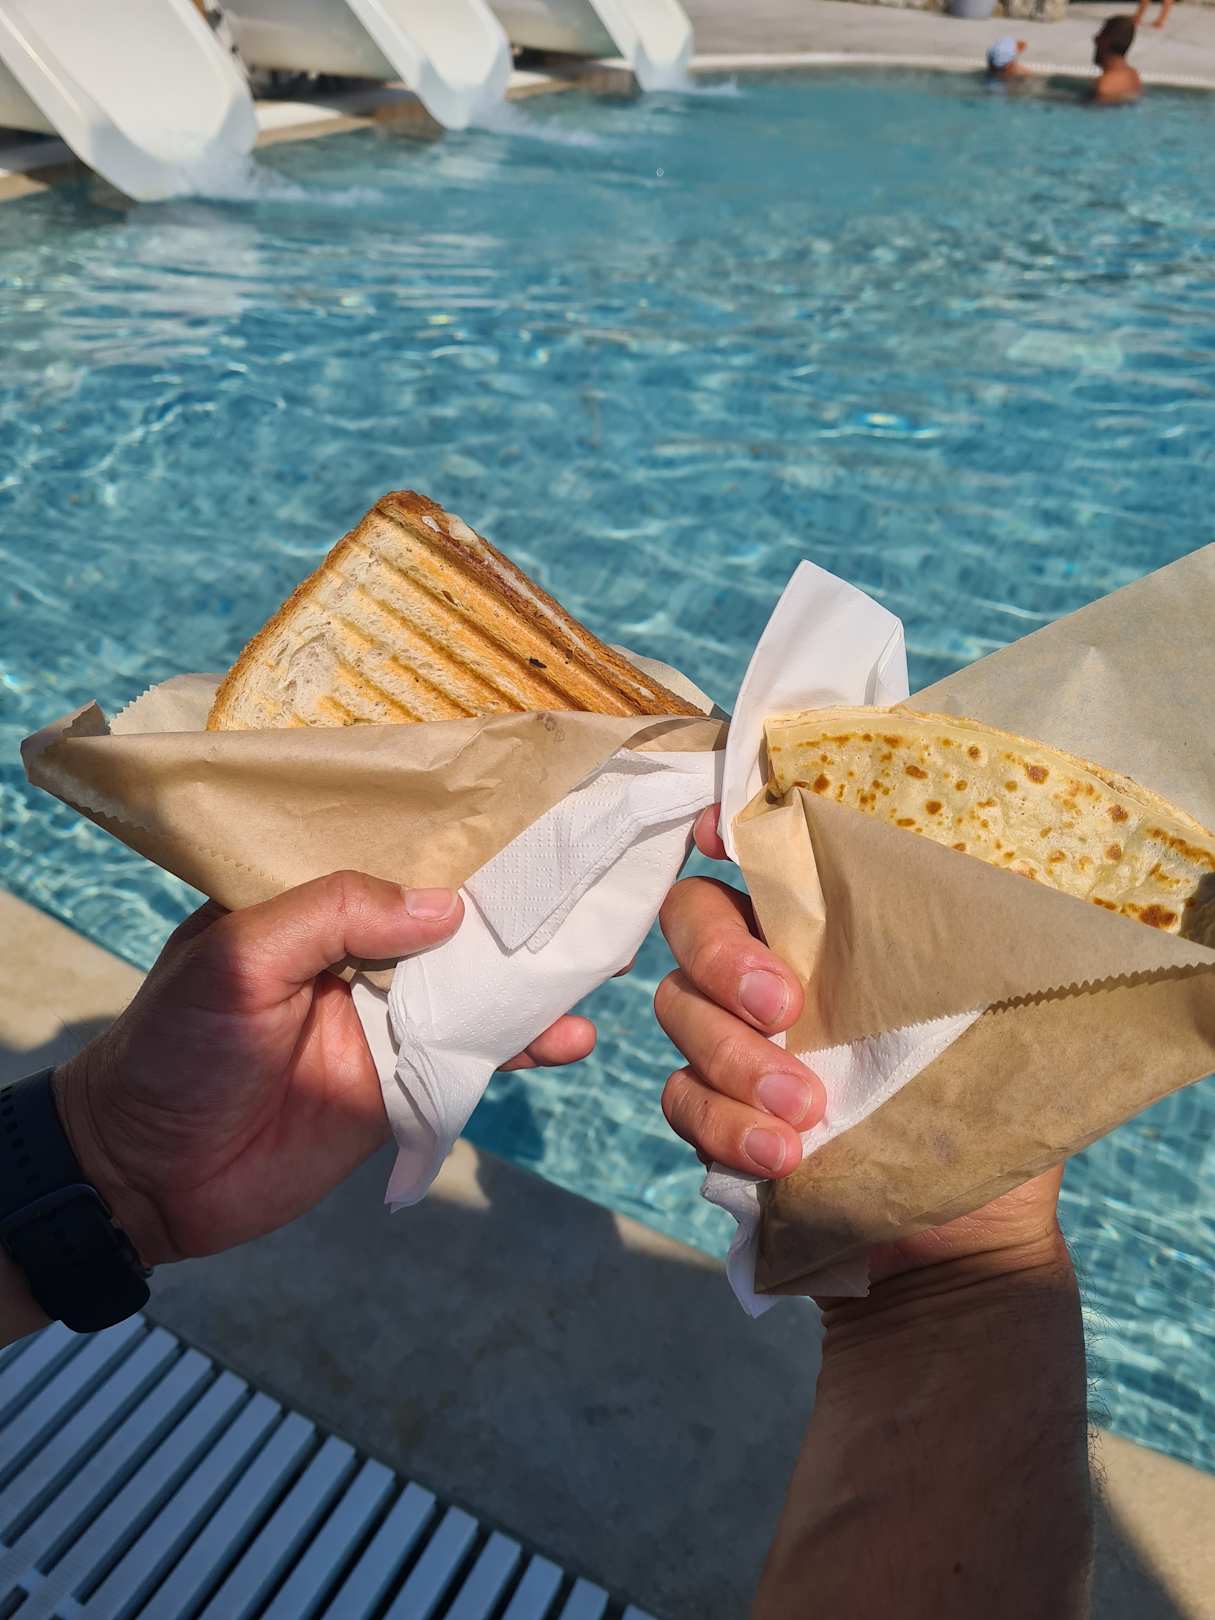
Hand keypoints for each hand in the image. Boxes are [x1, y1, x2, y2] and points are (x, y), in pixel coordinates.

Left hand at [54, 871, 594, 1267]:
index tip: (536, 812)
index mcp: (311, 900)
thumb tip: (448, 907)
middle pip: (453, 919)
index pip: (398, 852)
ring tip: (602, 956)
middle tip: (595, 879)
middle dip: (519, 902)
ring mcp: (385, 1018)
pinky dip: (522, 1047)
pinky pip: (472, 1057)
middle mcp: (358, 950)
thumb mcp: (239, 957)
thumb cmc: (172, 1048)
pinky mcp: (401, 1084)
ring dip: (534, 976)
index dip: (462, 835)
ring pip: (476, 986)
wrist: (144, 1178)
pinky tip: (569, 1040)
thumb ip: (335, 914)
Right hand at [656, 809, 1065, 1289]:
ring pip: (680, 1012)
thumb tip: (943, 833)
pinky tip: (784, 1156)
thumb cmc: (989, 1106)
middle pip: (691, 918)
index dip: (728, 825)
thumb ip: (947, 923)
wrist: (967, 1238)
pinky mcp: (712, 1115)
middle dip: (724, 958)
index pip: (763, 850)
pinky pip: (682, 1100)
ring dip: (737, 1059)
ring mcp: (731, 1042)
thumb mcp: (989, 1003)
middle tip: (785, 1009)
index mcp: (832, 926)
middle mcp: (769, 967)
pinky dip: (725, 1126)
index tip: (720, 831)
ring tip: (809, 1110)